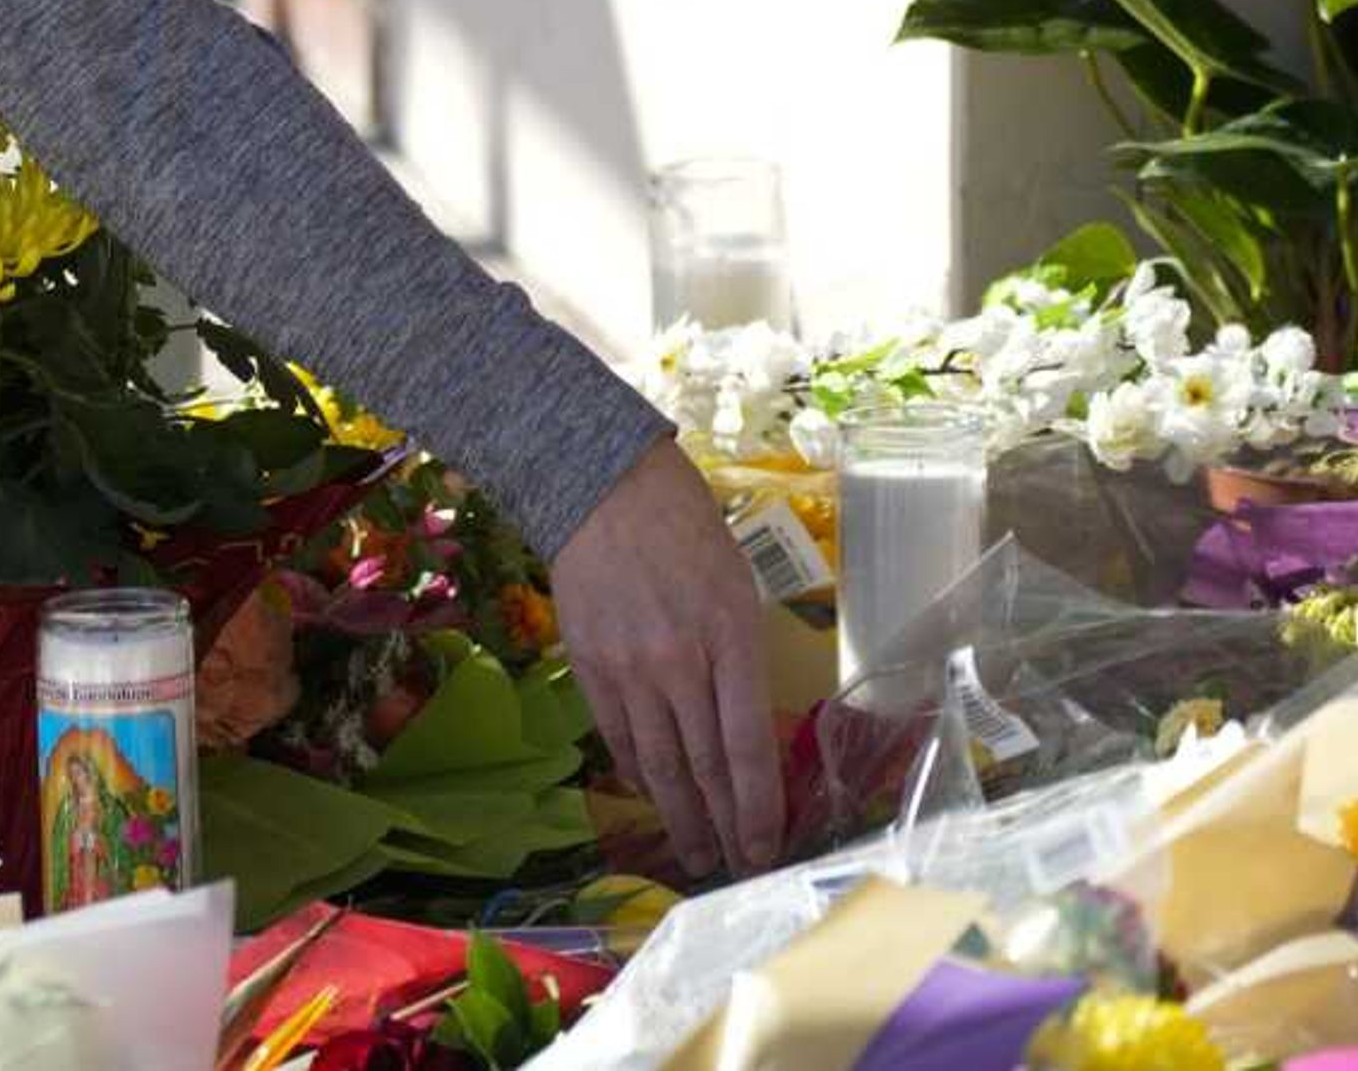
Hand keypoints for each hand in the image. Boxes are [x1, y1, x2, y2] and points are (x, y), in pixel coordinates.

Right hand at [551, 435, 784, 879]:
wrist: (603, 488)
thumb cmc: (687, 529)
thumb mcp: (737, 587)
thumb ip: (742, 658)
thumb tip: (745, 728)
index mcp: (730, 637)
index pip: (747, 746)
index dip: (758, 807)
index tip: (767, 847)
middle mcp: (680, 663)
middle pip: (704, 768)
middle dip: (725, 828)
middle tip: (737, 869)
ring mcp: (629, 669)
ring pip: (659, 765)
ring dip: (681, 818)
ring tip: (697, 855)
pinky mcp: (590, 668)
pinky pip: (619, 738)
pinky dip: (639, 775)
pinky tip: (654, 797)